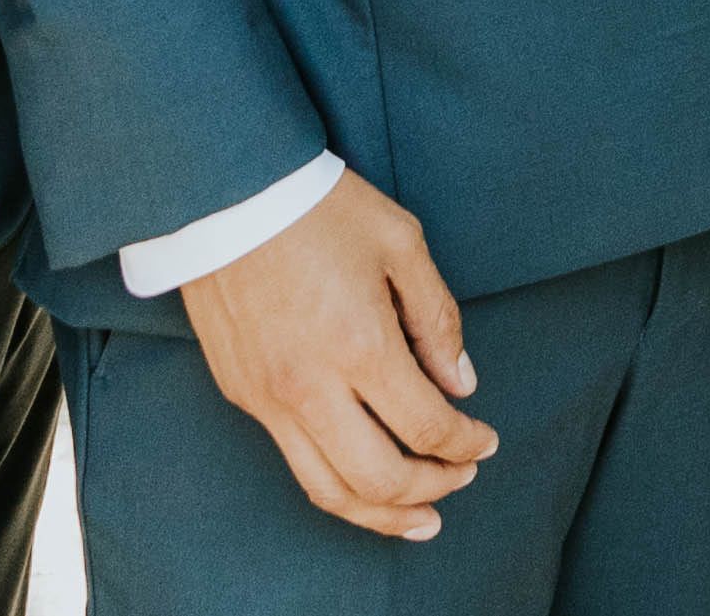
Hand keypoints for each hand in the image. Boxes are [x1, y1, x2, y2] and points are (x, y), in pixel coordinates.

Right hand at [181, 167, 491, 540]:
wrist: (224, 190)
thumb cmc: (318, 206)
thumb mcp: (400, 242)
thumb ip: (437, 319)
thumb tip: (460, 383)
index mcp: (360, 345)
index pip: (427, 426)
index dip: (466, 444)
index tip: (484, 442)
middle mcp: (311, 386)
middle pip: (380, 478)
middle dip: (432, 490)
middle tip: (459, 480)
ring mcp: (269, 397)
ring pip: (329, 489)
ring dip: (381, 514)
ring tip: (418, 519)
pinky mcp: (241, 394)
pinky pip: (294, 460)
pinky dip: (336, 483)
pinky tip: (361, 478)